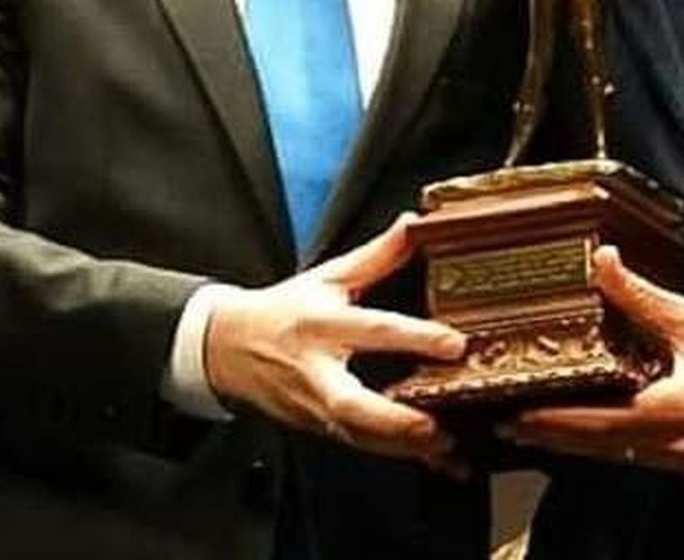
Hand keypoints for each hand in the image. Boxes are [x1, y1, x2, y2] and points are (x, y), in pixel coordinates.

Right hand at [204, 214, 465, 473]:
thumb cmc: (284, 310)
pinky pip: (360, 446)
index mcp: (322, 324)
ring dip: (402, 447)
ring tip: (447, 450)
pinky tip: (434, 459)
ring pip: (358, 435)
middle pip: (353, 404)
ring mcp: (315, 406)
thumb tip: (413, 224)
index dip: (415, 338)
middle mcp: (317, 370)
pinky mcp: (319, 427)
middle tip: (436, 427)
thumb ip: (376, 255)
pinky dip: (396, 455)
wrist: (228, 348)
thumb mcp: (328, 276)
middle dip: (394, 421)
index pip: (374, 330)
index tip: (455, 345)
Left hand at [501, 246, 683, 476]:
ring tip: (539, 424)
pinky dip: (610, 439)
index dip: (555, 422)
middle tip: (511, 424)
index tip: (518, 416)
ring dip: (580, 440)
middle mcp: (678, 443)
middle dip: (555, 437)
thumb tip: (602, 263)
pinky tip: (591, 423)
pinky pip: (640, 451)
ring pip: (619, 453)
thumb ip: (640, 295)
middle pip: (602, 447)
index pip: (599, 424)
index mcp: (676, 410)